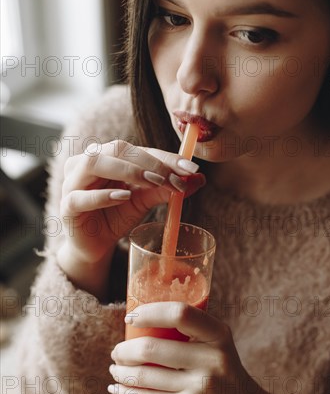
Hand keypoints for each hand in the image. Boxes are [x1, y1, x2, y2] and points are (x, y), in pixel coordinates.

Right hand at [56, 141, 204, 296]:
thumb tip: (198, 179)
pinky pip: (82, 197)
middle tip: (175, 178)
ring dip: (129, 170)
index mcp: (108, 156)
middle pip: (116, 149)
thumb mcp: (144, 200)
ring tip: (155, 182)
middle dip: (150, 162)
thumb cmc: (117, 216)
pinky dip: (104, 195)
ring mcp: (73, 182)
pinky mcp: (67, 206)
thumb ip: (166, 189)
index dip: (165, 157)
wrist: (95, 244)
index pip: (138, 149)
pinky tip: (124, 197)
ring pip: (95, 163)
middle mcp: (87, 163)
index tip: (191, 168)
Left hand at [108, 301, 261, 393]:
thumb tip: (143, 316)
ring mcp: (201, 385)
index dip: (149, 312)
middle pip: (152, 348)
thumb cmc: (222, 371)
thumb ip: (191, 329)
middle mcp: (212, 358)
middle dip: (124, 350)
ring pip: (145, 376)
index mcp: (218, 334)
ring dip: (121, 372)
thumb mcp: (217, 344)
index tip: (131, 318)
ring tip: (115, 369)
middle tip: (117, 352)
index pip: (180, 313)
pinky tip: (117, 389)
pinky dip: (126, 393)